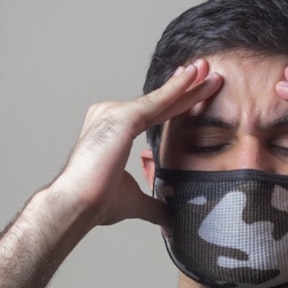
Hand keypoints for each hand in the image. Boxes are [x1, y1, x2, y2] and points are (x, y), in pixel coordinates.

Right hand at [58, 59, 221, 226]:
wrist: (78, 206)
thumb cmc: (95, 202)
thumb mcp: (134, 200)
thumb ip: (153, 204)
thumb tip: (168, 218)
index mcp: (112, 131)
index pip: (153, 114)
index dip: (176, 103)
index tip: (195, 90)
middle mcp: (110, 116)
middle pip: (158, 102)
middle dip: (186, 87)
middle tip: (209, 70)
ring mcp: (113, 113)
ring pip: (160, 99)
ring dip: (187, 84)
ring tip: (209, 70)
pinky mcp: (121, 118)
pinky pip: (156, 101)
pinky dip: (176, 89)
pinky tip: (193, 77)